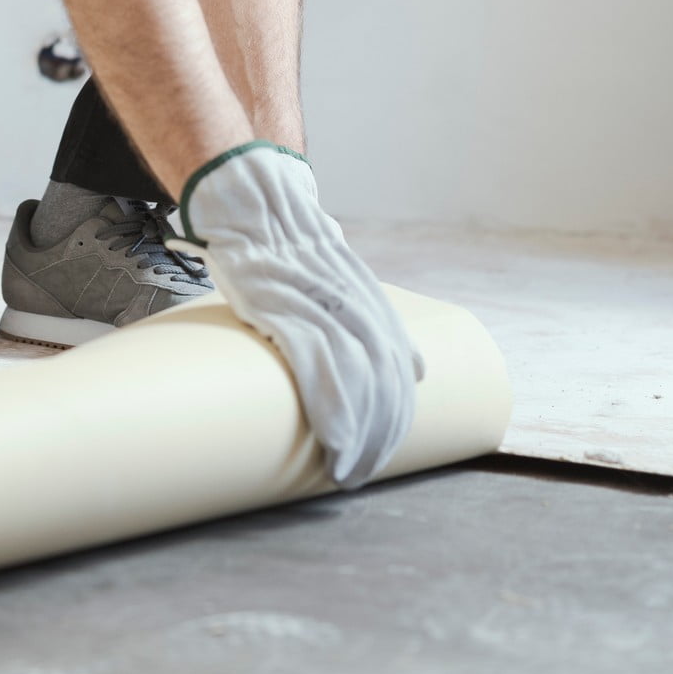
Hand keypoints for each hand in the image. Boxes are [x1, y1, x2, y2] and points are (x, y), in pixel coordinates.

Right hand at [178, 141, 421, 487]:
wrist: (254, 201)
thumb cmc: (292, 248)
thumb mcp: (348, 275)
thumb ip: (380, 321)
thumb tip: (418, 367)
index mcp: (370, 301)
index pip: (397, 369)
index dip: (395, 415)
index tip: (383, 452)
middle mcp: (353, 303)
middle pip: (382, 380)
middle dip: (378, 433)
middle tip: (362, 472)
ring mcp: (318, 305)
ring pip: (356, 379)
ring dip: (357, 433)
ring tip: (346, 470)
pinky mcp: (282, 307)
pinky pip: (316, 365)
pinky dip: (329, 406)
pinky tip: (334, 438)